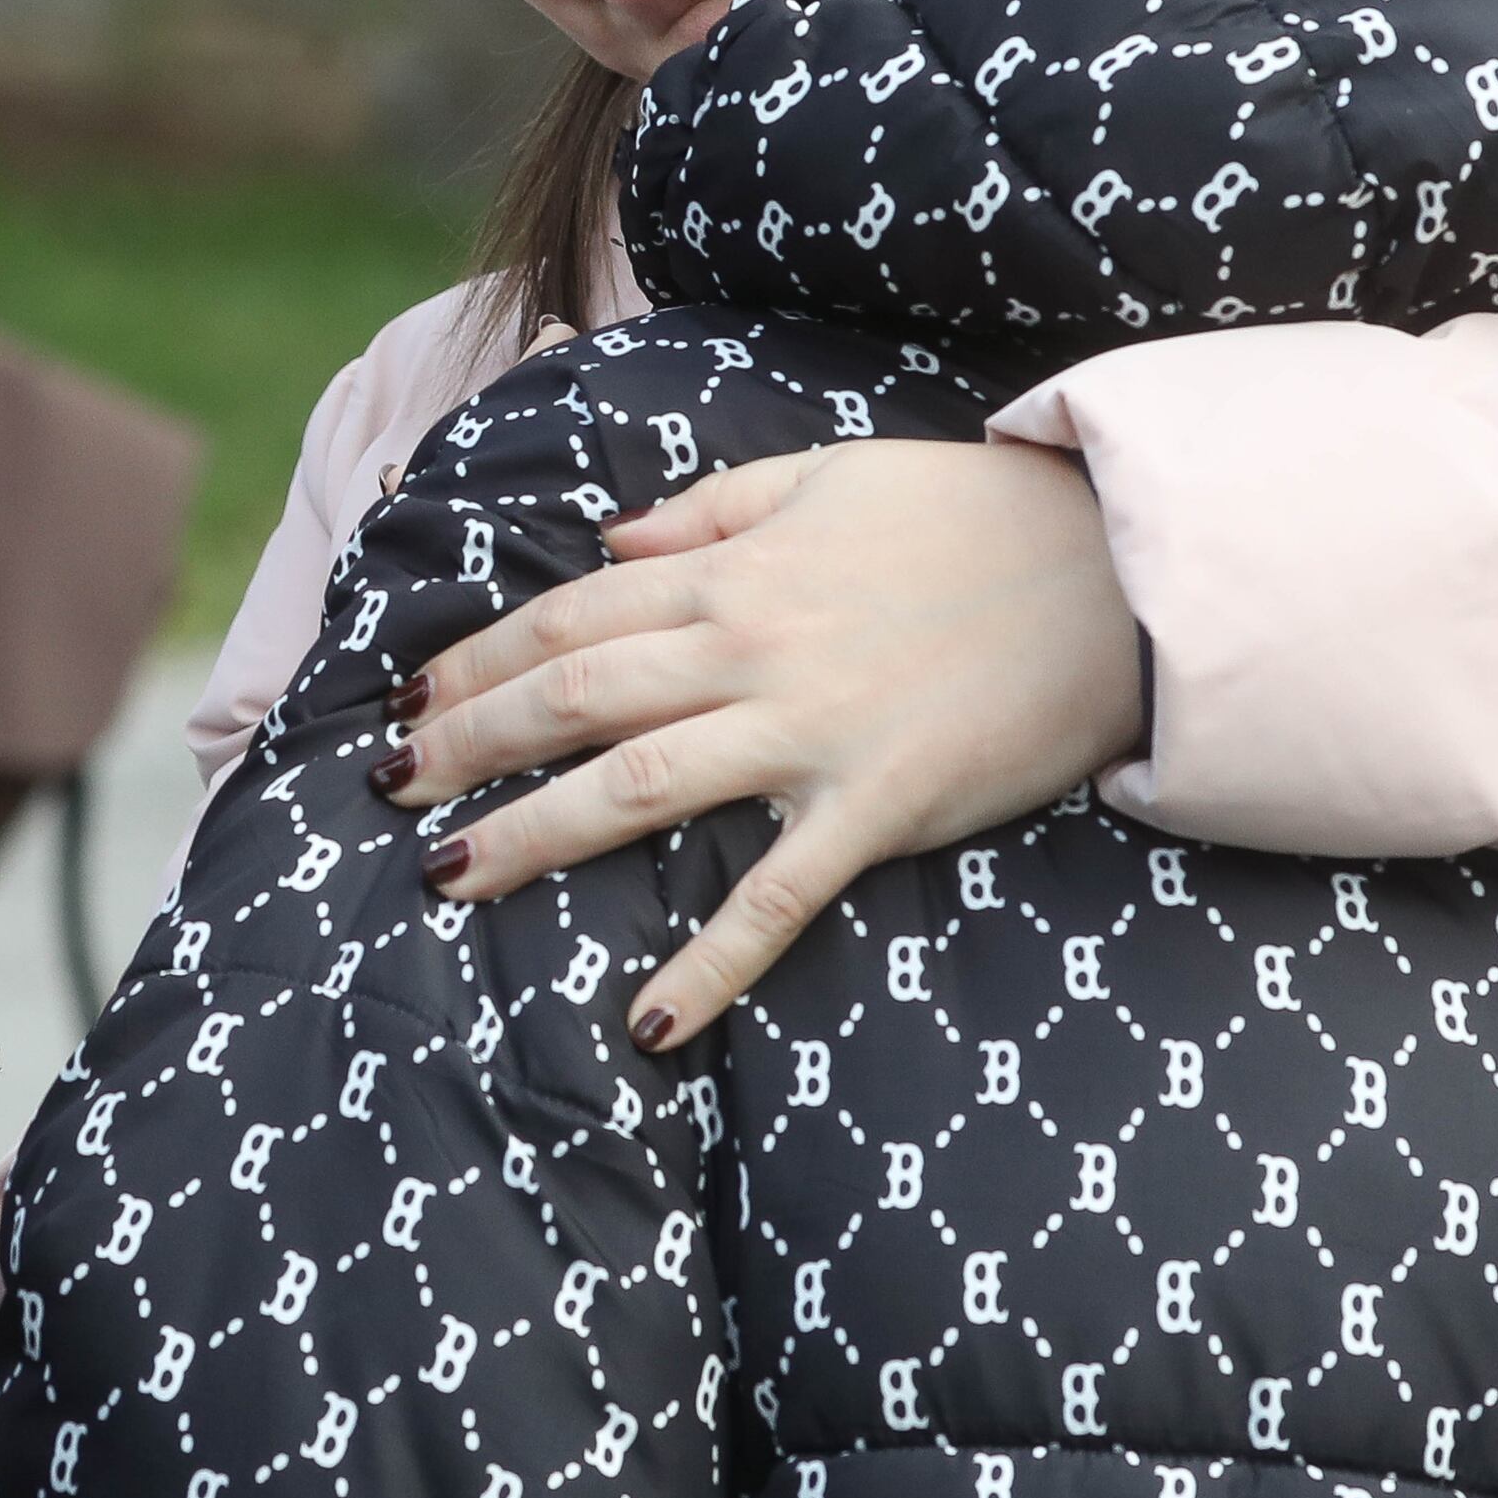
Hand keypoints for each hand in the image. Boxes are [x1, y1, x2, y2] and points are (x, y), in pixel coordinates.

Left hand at [389, 438, 1141, 1049]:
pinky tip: (644, 1021)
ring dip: (530, 835)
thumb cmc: (973, 516)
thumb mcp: (828, 476)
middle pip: (572, 698)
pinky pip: (776, 897)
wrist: (1116, 571)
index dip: (474, 659)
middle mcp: (749, 649)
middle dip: (465, 745)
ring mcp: (811, 734)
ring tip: (444, 876)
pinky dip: (709, 964)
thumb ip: (710, 508)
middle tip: (381, 790)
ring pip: (637, 788)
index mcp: (729, 567)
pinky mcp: (878, 810)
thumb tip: (610, 536)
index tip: (405, 700)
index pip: (567, 615)